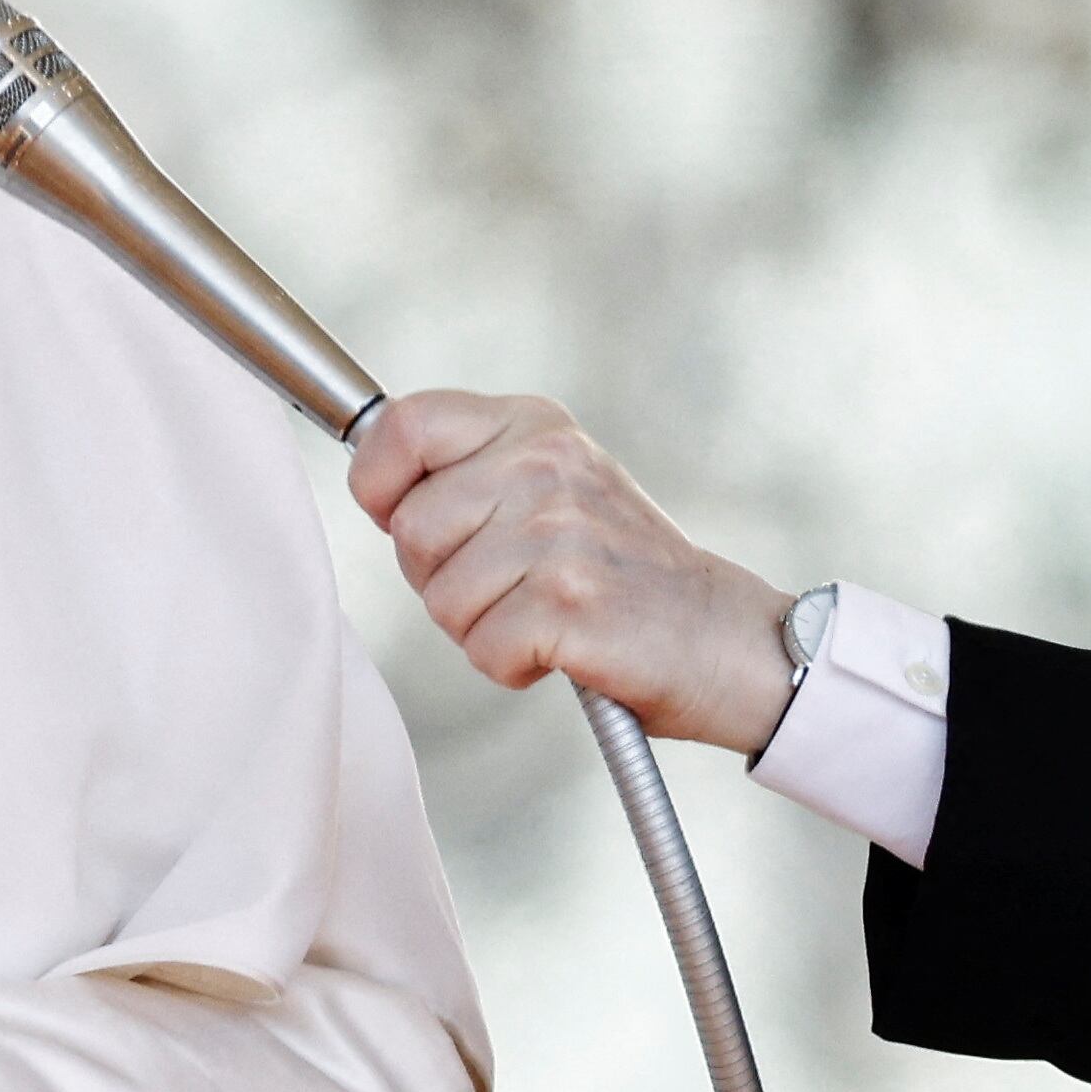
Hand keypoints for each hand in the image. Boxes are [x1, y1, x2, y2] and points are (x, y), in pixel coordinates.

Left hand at [348, 389, 798, 753]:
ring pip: (440, 598)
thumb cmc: (618, 570)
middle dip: (437, 577)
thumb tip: (368, 471)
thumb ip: (466, 468)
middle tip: (507, 586)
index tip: (398, 515)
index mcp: (533, 426)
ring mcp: (559, 532)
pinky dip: (510, 665)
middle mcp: (545, 466)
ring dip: (477, 627)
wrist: (722, 635)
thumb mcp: (549, 485)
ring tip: (541, 614)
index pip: (402, 425)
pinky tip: (562, 647)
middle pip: (410, 529)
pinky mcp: (570, 602)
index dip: (377, 482)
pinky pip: (482, 647)